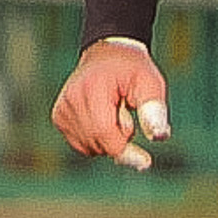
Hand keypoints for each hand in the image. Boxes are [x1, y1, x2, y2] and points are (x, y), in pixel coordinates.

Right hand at [50, 39, 171, 170]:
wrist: (108, 56)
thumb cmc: (133, 71)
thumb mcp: (151, 84)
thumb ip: (155, 110)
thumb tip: (158, 136)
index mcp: (91, 88)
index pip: (103, 131)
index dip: (125, 152)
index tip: (145, 162)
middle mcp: (71, 98)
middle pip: (98, 143)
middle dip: (121, 142)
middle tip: (127, 117)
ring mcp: (62, 108)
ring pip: (90, 147)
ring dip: (110, 141)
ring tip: (115, 116)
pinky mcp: (59, 117)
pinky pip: (82, 145)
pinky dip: (98, 141)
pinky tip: (104, 121)